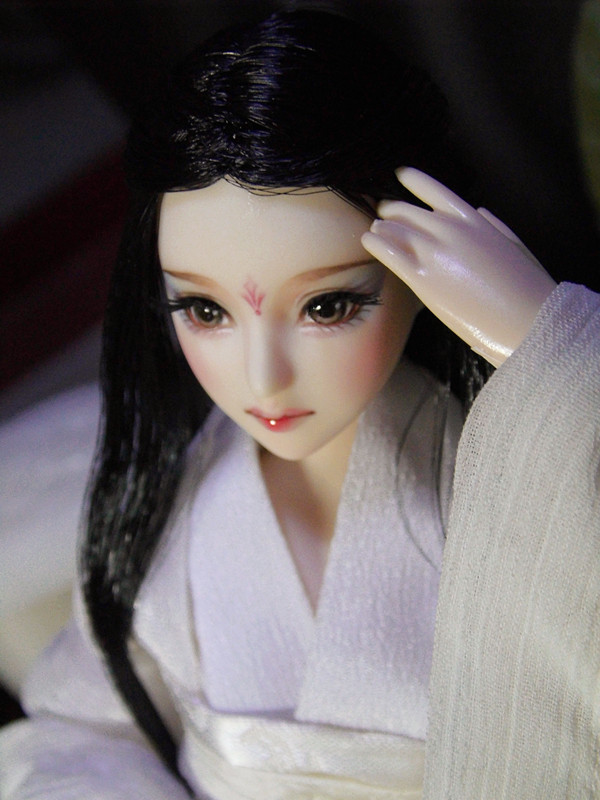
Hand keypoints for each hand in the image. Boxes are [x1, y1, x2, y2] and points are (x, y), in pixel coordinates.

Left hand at [361, 168, 555, 366]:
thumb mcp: (512, 243)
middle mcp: (450, 229)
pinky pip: (387, 251)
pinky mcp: (422, 278)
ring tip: (374, 231)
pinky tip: (367, 241)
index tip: (400, 174)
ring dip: (381, 228)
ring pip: (393, 228)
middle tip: (382, 215)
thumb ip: (492, 225)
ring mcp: (434, 252)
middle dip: (391, 211)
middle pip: (407, 211)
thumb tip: (479, 211)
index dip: (414, 180)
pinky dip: (374, 242)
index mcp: (473, 219)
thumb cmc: (525, 286)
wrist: (525, 318)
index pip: (435, 190)